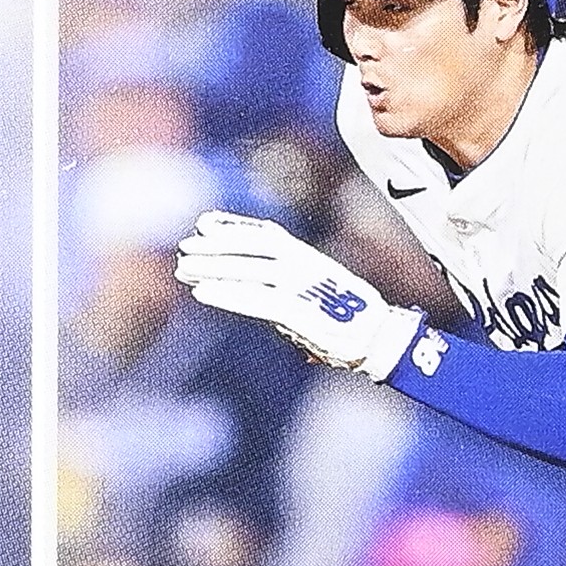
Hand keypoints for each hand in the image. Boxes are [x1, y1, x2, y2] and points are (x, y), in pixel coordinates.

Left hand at [174, 212, 419, 380]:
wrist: (381, 342)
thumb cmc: (348, 322)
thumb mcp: (316, 294)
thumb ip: (284, 285)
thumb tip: (251, 281)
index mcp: (310, 259)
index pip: (267, 233)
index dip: (235, 225)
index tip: (204, 223)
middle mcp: (306, 266)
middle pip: (253, 248)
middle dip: (216, 246)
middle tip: (184, 248)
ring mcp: (306, 287)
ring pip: (250, 270)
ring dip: (214, 268)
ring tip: (184, 269)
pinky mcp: (303, 312)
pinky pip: (258, 300)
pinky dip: (229, 294)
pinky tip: (203, 292)